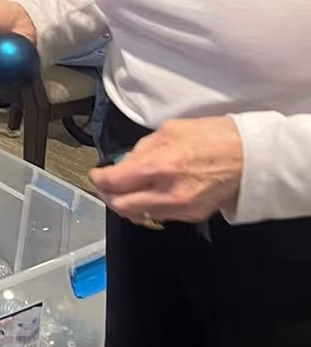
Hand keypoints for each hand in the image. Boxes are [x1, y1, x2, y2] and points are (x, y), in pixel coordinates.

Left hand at [90, 117, 243, 223]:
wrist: (251, 157)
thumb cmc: (214, 137)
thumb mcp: (170, 130)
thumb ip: (142, 149)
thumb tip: (125, 163)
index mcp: (159, 166)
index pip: (114, 182)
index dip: (99, 179)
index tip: (96, 174)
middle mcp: (166, 193)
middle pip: (120, 206)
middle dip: (108, 195)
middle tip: (107, 185)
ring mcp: (180, 209)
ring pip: (138, 214)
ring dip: (128, 202)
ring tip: (129, 188)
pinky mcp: (191, 216)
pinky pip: (159, 215)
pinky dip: (149, 206)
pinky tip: (152, 192)